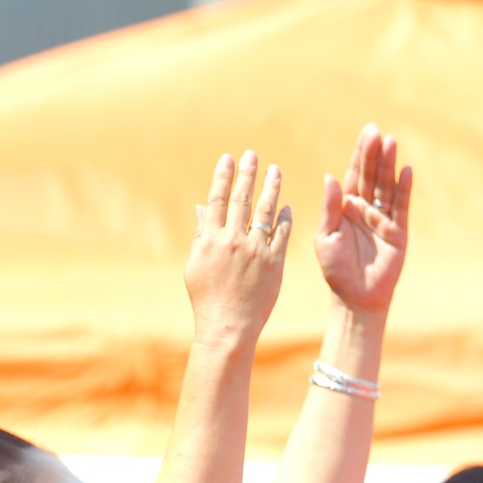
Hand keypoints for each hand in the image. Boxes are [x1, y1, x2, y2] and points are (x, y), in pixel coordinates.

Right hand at [185, 151, 288, 350]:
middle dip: (247, 174)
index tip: (228, 159)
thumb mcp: (195, 266)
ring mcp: (254, 251)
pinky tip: (287, 207)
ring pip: (265, 211)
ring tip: (275, 171)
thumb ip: (201, 234)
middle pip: (242, 199)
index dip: (223, 177)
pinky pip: (281, 234)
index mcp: (210, 240)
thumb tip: (203, 207)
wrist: (227, 326)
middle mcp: (232, 241)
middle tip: (252, 155)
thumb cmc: (207, 298)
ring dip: (271, 188)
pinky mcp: (273, 263)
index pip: (217, 200)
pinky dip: (284, 218)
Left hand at [313, 125, 410, 316]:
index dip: (360, 154)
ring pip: (387, 186)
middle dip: (374, 153)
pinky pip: (401, 206)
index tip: (366, 133)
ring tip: (391, 142)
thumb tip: (330, 177)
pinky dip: (404, 188)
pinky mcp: (398, 231)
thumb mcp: (326, 237)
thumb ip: (330, 208)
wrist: (355, 298)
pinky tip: (405, 170)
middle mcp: (365, 209)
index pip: (354, 175)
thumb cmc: (336, 269)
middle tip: (377, 131)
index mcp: (346, 208)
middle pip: (372, 175)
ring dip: (389, 165)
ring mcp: (383, 218)